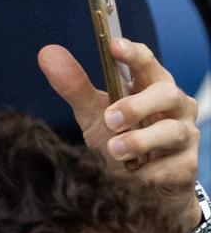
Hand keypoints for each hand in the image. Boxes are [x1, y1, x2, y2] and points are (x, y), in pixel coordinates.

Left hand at [38, 39, 200, 228]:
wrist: (136, 186)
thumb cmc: (118, 138)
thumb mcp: (93, 113)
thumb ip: (74, 86)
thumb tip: (46, 53)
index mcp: (152, 86)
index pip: (146, 62)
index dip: (132, 53)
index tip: (113, 45)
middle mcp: (175, 106)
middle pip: (166, 94)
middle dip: (137, 105)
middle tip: (110, 118)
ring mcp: (184, 135)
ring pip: (172, 131)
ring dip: (140, 141)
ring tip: (114, 149)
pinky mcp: (186, 166)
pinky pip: (171, 167)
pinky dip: (147, 173)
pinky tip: (132, 176)